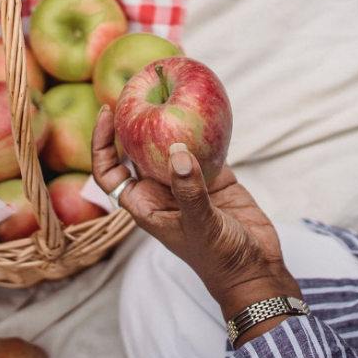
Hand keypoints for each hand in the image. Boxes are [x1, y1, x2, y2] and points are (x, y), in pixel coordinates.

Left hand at [92, 106, 301, 339]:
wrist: (255, 270)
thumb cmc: (220, 260)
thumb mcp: (201, 227)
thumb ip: (189, 192)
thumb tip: (178, 151)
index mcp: (146, 205)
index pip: (110, 172)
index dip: (102, 143)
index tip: (107, 113)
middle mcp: (162, 191)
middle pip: (137, 150)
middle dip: (135, 121)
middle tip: (140, 87)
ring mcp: (188, 182)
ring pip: (170, 145)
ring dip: (169, 121)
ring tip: (168, 87)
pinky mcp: (215, 177)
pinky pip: (203, 146)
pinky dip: (203, 129)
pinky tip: (206, 107)